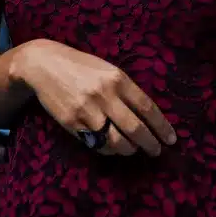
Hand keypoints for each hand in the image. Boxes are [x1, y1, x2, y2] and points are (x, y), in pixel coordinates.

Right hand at [10, 39, 176, 156]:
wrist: (44, 65)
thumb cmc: (81, 66)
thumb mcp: (106, 70)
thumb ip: (125, 90)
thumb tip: (147, 116)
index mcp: (117, 78)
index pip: (146, 108)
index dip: (161, 126)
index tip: (171, 138)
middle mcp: (104, 95)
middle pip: (135, 129)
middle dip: (150, 144)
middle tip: (157, 151)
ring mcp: (87, 111)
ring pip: (117, 142)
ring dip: (130, 150)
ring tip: (134, 149)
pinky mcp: (72, 124)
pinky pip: (97, 144)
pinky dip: (109, 149)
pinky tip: (113, 146)